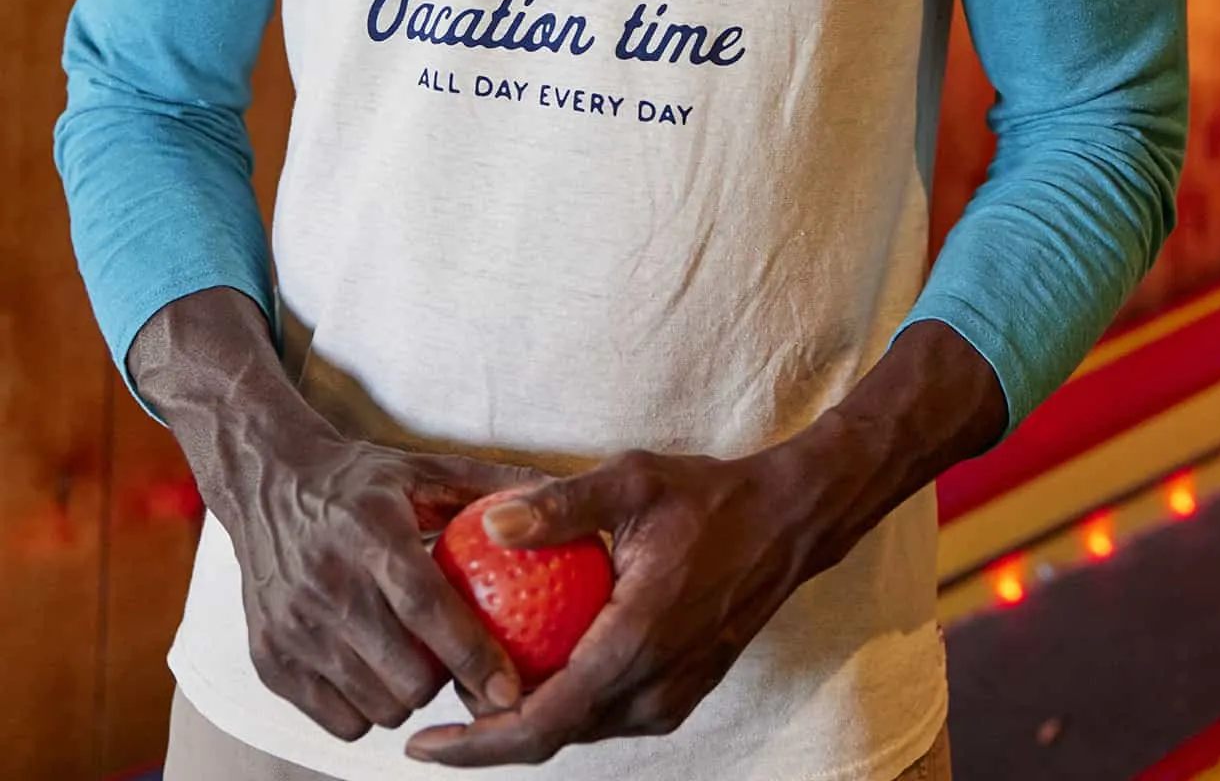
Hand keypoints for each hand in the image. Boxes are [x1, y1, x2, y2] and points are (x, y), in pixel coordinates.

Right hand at [225, 433, 539, 742]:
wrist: (267, 483)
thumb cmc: (360, 481)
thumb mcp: (425, 469)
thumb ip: (493, 487)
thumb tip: (563, 499)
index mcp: (370, 534)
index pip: (428, 609)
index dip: (474, 655)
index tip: (512, 687)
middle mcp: (326, 584)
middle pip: (405, 674)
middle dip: (445, 680)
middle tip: (457, 658)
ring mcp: (291, 628)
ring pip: (375, 706)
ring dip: (407, 695)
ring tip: (417, 659)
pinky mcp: (268, 660)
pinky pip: (337, 719)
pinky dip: (366, 707)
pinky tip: (377, 670)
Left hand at [404, 447, 809, 765]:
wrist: (789, 522)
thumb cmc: (709, 496)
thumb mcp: (632, 483)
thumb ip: (561, 504)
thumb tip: (491, 521)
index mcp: (635, 645)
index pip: (541, 723)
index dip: (476, 744)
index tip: (421, 743)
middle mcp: (653, 689)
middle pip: (552, 738)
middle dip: (487, 735)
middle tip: (435, 696)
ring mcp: (670, 698)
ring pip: (579, 728)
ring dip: (525, 718)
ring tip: (475, 680)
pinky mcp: (680, 693)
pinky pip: (607, 712)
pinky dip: (564, 700)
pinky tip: (535, 663)